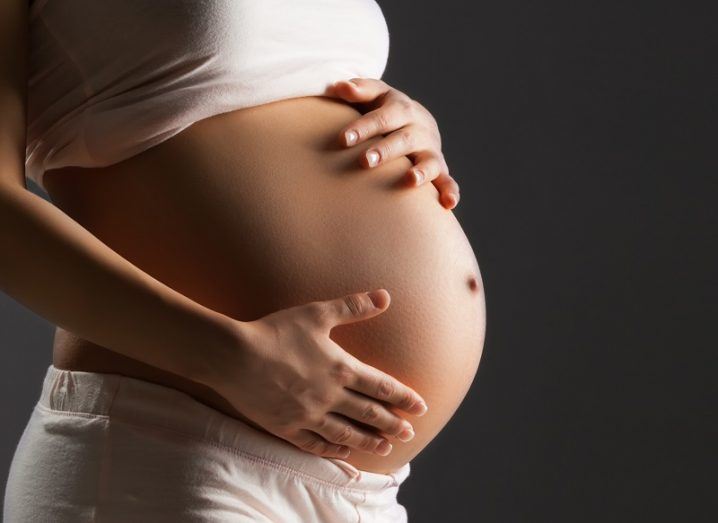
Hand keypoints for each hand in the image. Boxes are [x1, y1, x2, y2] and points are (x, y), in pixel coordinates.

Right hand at [209, 289, 427, 458]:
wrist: (235, 356)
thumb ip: (353, 307)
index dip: (404, 397)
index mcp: (341, 369)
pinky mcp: (287, 427)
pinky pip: (315, 444)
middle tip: (409, 434)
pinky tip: (343, 452)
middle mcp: (330, 396)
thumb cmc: (276, 331)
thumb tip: (385, 296)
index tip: (421, 407)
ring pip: (347, 434)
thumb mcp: (317, 313)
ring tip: (385, 448)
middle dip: (392, 424)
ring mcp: (309, 415)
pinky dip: (333, 449)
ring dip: (368, 441)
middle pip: (369, 414)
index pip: (382, 386)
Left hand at [324, 77, 459, 209]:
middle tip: (365, 162)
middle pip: (405, 139)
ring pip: (430, 160)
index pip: (383, 116)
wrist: (414, 122)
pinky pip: (447, 180)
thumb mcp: (375, 96)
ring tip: (410, 181)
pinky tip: (448, 204)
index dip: (364, 127)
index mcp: (402, 109)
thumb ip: (360, 91)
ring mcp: (431, 150)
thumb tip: (340, 86)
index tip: (344, 139)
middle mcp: (420, 129)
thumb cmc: (385, 110)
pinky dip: (450, 191)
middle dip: (386, 150)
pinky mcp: (439, 169)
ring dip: (421, 171)